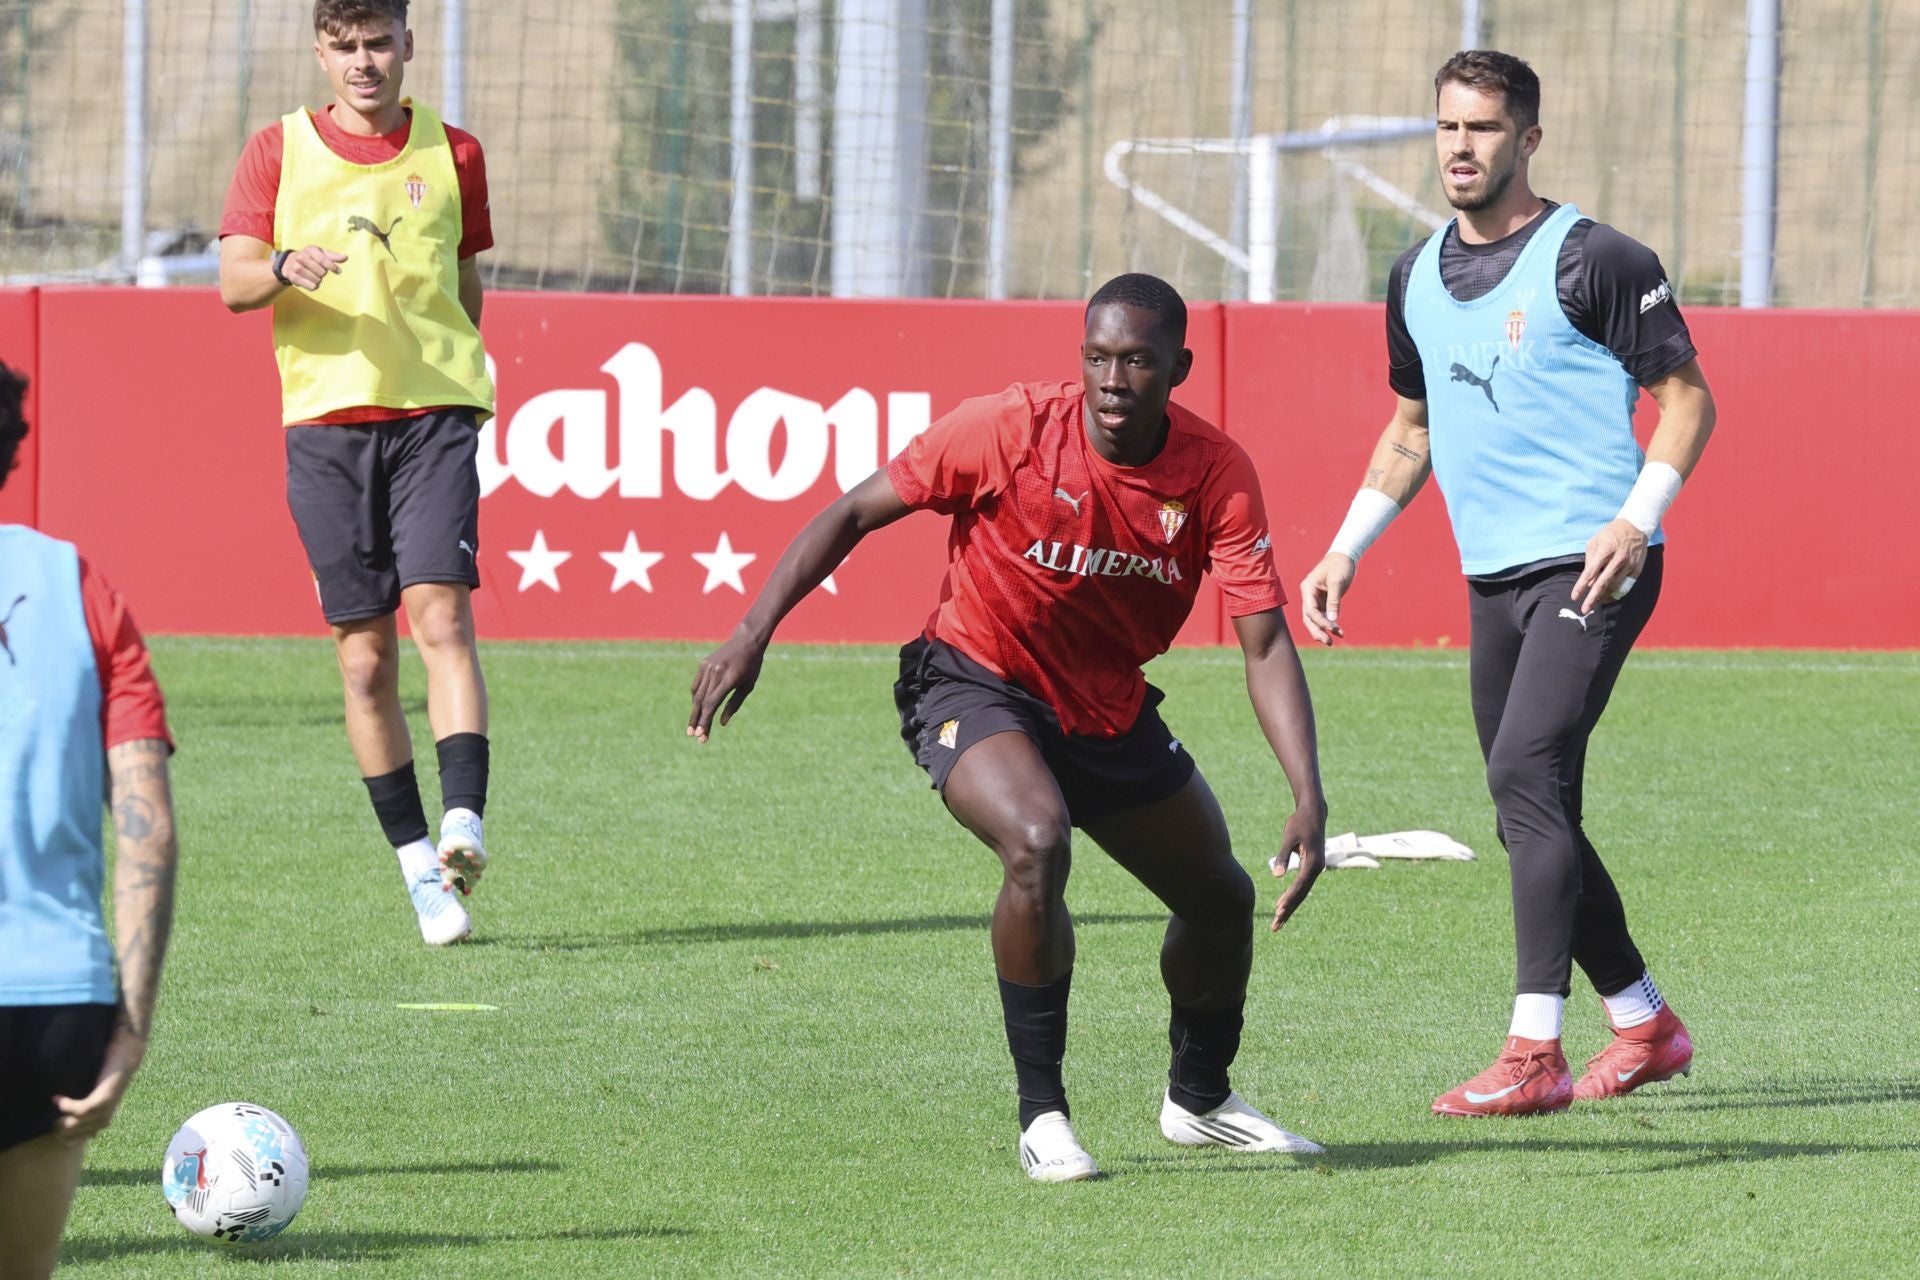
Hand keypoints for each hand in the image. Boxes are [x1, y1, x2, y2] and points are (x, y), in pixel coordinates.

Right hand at [51, 1025, 146, 1144]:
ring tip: (55, 1100)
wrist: (124, 1058)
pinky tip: (59, 1098)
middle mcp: (103, 1121)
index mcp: (99, 1123)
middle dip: (54, 1125)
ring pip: (72, 1124)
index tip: (46, 1120)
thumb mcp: (90, 1096)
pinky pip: (80, 1110)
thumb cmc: (104, 1075)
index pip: (71, 1140)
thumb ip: (81, 1109)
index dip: (55, 1133)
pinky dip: (66, 1105)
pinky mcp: (103, 1101)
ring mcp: (104, 1112)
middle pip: (68, 1135)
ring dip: (59, 1114)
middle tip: (47, 1110)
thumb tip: (66, 1126)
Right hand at [281, 245, 347, 289]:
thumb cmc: (310, 257)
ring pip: (316, 279)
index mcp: (310, 250)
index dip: (333, 267)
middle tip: (319, 270)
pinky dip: (314, 286)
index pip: (323, 260)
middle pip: (321, 272)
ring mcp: (296, 267)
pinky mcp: (293, 277)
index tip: (338, 271)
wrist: (290, 262)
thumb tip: (345, 257)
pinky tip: (312, 281)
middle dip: (323, 273)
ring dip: (319, 280)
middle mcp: (301, 257)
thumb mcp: (321, 253)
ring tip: (315, 275)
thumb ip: (333, 256)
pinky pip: (311, 286)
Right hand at [688, 633, 766, 742]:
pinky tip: (697, 709)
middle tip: (693, 736)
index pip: (712, 703)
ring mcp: (707, 667)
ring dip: (695, 712)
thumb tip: (722, 723)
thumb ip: (734, 704)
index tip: (701, 734)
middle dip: (697, 720)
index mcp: (730, 678)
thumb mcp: (748, 686)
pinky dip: (696, 698)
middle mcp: (716, 672)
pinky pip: (696, 685)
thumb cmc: (752, 666)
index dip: (706, 720)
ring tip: (693, 727)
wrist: (746, 640)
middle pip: (702, 701)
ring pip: (697, 694)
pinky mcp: (703, 664)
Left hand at [1268, 801, 1327, 930]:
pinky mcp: (1312, 867)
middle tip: (1275, 926)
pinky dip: (1293, 897)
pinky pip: (1302, 886)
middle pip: (1301, 894)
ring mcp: (1316, 869)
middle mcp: (1317, 869)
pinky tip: (1283, 906)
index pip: (1299, 886)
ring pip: (1302, 892)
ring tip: (1277, 922)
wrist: (1313, 813)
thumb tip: (1276, 876)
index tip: (1278, 911)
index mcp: (1312, 863)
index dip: (1288, 899)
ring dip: (1290, 907)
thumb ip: (1282, 856)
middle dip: (1288, 910)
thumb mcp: (1288, 837)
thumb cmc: (1299, 823)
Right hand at [1299, 553, 1355, 646]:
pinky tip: (1339, 633)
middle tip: (1328, 642)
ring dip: (1323, 631)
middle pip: (1309, 618)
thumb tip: (1332, 619)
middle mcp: (1309, 595)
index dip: (1320, 621)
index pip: (1310, 610)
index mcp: (1307, 588)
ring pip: (1315, 620)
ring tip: (1332, 642)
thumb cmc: (1340, 565)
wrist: (1345, 557)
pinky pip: (1325, 617)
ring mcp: (1315, 599)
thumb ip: (1334, 601)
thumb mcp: (1337, 582)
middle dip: (1317, 631)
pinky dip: (1331, 625)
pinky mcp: (1324, 602)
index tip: (1332, 627)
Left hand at [1571, 518, 1647, 614]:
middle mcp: (1618, 559)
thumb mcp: (1595, 541)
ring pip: (1614, 586)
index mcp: (1605, 550)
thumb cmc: (1610, 534)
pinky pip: (1625, 586)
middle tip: (1584, 609)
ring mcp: (1629, 565)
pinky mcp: (1637, 569)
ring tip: (1594, 603)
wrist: (1636, 526)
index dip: (1581, 586)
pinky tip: (1607, 596)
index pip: (1590, 572)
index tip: (1574, 597)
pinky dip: (1615, 593)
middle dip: (1592, 598)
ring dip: (1603, 596)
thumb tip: (1588, 580)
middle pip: (1603, 583)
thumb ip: (1590, 560)